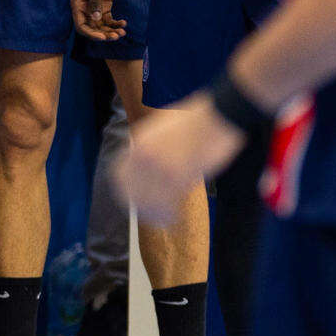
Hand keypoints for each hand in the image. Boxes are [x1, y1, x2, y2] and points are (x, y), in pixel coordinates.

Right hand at [71, 0, 124, 40]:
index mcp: (77, 3)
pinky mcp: (104, 3)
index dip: (91, 33)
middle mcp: (84, 7)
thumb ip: (95, 1)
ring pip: (101, 25)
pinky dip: (115, 23)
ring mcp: (95, 6)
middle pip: (92, 27)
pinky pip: (108, 19)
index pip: (81, 25)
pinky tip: (124, 23)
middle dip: (103, 34)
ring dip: (111, 30)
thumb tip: (96, 19)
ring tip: (122, 32)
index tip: (103, 37)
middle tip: (116, 36)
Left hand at [118, 93, 246, 225]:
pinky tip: (175, 218)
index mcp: (140, 141)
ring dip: (154, 213)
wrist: (217, 116)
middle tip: (151, 215)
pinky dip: (167, 215)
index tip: (135, 200)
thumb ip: (152, 144)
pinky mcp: (176, 175)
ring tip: (165, 219)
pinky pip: (164, 202)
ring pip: (145, 200)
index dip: (125, 190)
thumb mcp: (165, 127)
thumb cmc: (199, 121)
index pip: (118, 173)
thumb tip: (148, 158)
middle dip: (139, 205)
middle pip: (129, 190)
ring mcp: (158, 165)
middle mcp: (144, 154)